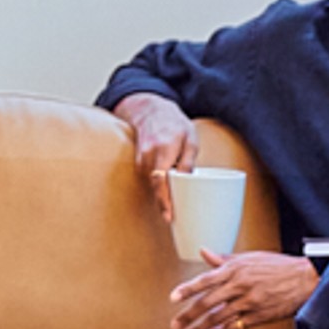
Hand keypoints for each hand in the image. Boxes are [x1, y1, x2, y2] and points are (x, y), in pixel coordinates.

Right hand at [116, 97, 193, 214]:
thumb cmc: (175, 125)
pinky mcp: (138, 163)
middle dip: (164, 204)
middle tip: (173, 218)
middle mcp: (148, 156)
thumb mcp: (190, 139)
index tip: (168, 216)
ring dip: (163, 194)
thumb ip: (188, 160)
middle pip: (156, 187)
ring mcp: (140, 160)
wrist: (150, 110)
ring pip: (153, 184)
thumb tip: (189, 181)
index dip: (164, 200)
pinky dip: (158, 185)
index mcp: (162, 150)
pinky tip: (167, 188)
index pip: (160, 180)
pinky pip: (150, 179)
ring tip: (173, 203)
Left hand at [169, 248, 315, 328]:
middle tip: (175, 325)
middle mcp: (240, 285)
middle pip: (208, 302)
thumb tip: (203, 252)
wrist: (305, 278)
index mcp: (236, 268)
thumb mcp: (250, 258)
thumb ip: (224, 259)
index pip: (205, 280)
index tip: (173, 299)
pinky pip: (236, 326)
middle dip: (189, 315)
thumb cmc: (277, 266)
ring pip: (219, 317)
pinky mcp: (260, 315)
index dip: (188, 289)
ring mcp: (250, 302)